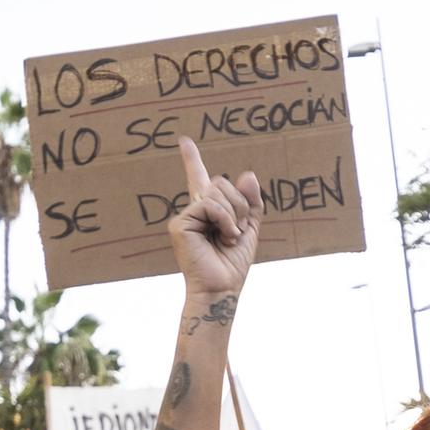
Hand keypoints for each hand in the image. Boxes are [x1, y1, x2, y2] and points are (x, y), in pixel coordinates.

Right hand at [171, 137, 261, 298]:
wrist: (222, 288)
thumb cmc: (232, 264)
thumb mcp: (249, 228)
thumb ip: (249, 203)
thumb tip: (247, 174)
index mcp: (207, 212)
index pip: (199, 179)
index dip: (192, 159)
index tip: (183, 140)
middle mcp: (194, 211)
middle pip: (220, 183)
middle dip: (239, 204)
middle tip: (238, 231)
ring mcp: (185, 217)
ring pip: (216, 192)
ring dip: (234, 215)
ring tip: (231, 237)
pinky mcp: (180, 224)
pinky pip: (210, 206)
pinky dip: (225, 219)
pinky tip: (225, 237)